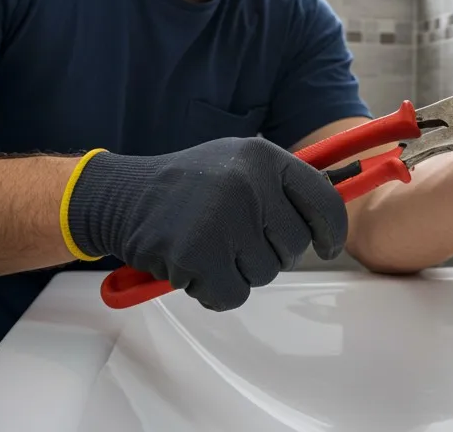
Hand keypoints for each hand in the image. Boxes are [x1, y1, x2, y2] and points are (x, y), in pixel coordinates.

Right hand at [63, 137, 346, 310]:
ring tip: (209, 245)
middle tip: (234, 239)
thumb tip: (328, 219)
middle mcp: (249, 184)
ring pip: (265, 273)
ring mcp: (224, 219)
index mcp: (264, 159)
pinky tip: (194, 266)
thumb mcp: (237, 164)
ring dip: (238, 270)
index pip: (324, 202)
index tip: (325, 245)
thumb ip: (280, 187)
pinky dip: (215, 290)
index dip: (330, 231)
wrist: (122, 195)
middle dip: (269, 251)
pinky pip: (233, 294)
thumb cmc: (186, 185)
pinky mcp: (198, 254)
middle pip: (294, 246)